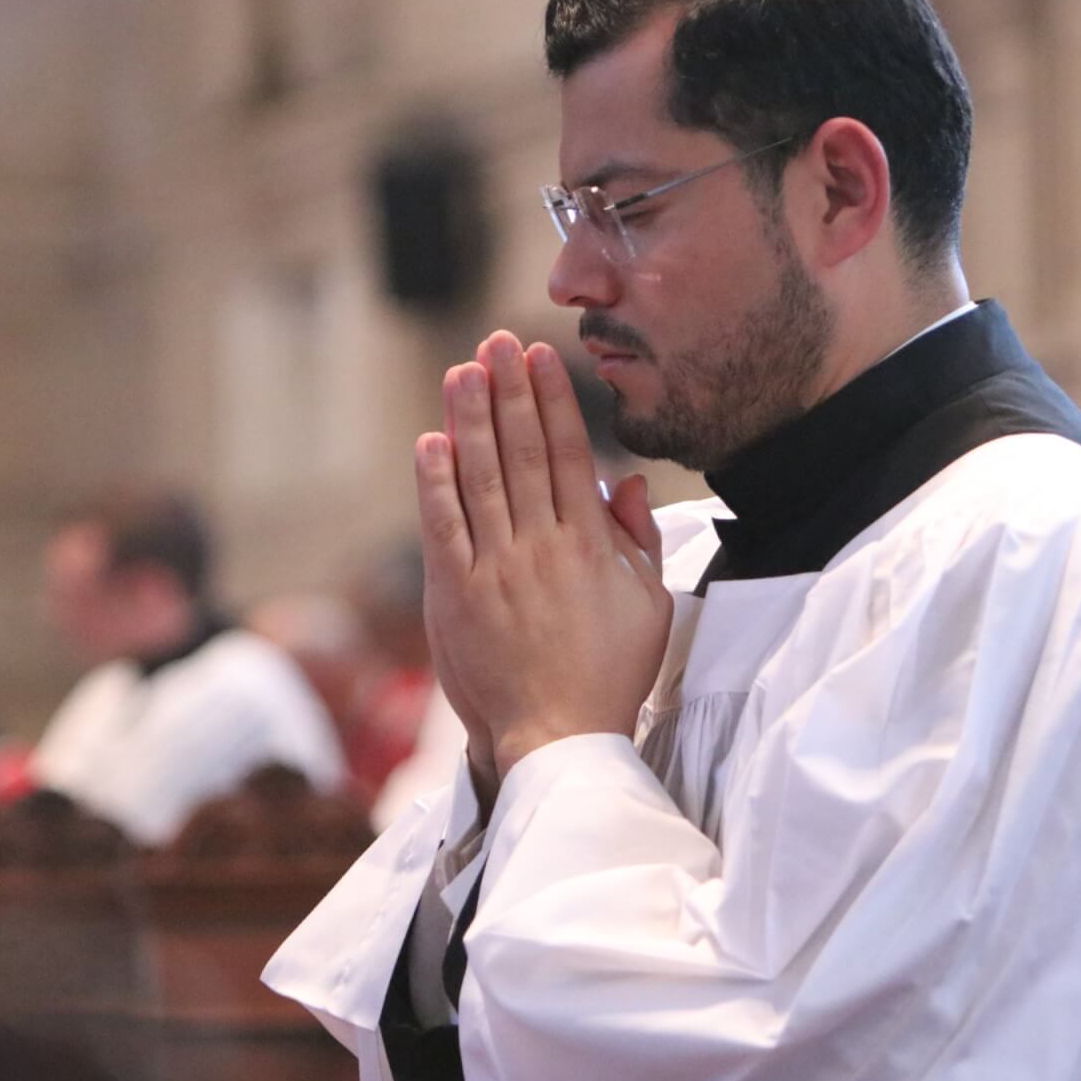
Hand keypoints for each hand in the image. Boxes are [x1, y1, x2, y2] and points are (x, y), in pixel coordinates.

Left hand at [416, 331, 671, 806]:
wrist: (559, 739)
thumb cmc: (609, 674)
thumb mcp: (650, 606)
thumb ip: (639, 540)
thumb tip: (625, 481)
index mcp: (590, 545)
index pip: (567, 454)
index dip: (551, 401)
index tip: (539, 358)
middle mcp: (541, 547)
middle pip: (520, 452)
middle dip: (507, 391)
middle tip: (495, 341)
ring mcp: (496, 569)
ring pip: (479, 478)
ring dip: (468, 420)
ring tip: (461, 372)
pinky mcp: (457, 596)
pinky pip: (444, 527)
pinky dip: (435, 483)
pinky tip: (430, 442)